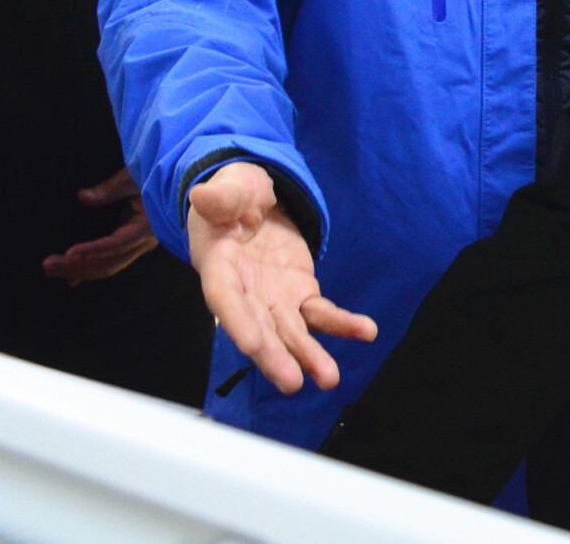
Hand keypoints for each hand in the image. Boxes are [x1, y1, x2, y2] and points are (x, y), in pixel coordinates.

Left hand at [42, 167, 158, 284]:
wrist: (182, 185)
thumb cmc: (161, 177)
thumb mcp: (135, 177)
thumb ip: (110, 188)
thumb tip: (83, 197)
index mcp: (146, 227)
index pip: (116, 244)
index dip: (92, 251)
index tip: (69, 254)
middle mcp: (143, 242)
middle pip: (108, 263)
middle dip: (76, 266)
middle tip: (48, 264)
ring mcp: (138, 246)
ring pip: (107, 266)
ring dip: (78, 270)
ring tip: (52, 269)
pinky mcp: (131, 246)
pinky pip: (109, 263)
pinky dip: (89, 270)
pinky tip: (71, 278)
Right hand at [186, 161, 376, 392]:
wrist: (255, 203)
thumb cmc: (235, 196)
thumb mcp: (230, 188)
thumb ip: (221, 197)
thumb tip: (203, 194)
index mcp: (219, 267)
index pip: (226, 300)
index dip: (238, 324)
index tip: (252, 347)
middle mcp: (245, 293)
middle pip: (259, 328)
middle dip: (275, 356)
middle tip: (292, 382)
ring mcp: (274, 299)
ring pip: (291, 332)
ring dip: (309, 355)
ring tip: (328, 378)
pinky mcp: (300, 295)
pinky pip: (321, 314)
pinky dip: (342, 324)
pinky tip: (366, 332)